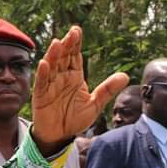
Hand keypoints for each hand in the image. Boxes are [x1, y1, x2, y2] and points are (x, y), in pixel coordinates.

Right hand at [32, 26, 128, 154]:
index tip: (77, 31)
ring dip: (53, 55)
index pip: (75, 56)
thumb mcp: (95, 104)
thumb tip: (125, 76)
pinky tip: (45, 64)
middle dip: (67, 45)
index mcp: (74, 77)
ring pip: (51, 67)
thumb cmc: (76, 119)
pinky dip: (42, 74)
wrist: (61, 136)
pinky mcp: (41, 96)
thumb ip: (108, 89)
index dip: (75, 44)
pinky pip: (41, 83)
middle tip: (72, 33)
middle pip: (63, 58)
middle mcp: (61, 77)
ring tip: (58, 43)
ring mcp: (50, 85)